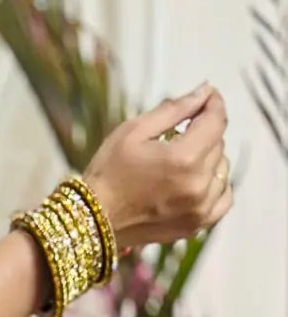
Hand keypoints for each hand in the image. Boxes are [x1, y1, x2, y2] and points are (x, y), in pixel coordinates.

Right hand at [83, 85, 233, 252]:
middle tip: (178, 133)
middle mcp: (198, 184)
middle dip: (203, 132)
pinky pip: (224, 198)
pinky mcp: (197, 225)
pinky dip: (216, 185)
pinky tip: (196, 180)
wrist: (93, 219)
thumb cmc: (109, 172)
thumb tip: (206, 91)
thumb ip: (175, 109)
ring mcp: (200, 208)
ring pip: (222, 169)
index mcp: (183, 158)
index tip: (208, 97)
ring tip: (181, 160)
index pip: (216, 122)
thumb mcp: (134, 130)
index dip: (214, 104)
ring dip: (208, 158)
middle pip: (218, 145)